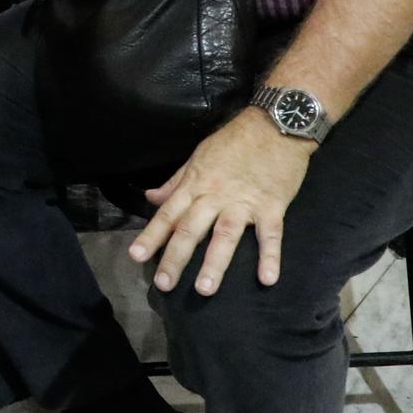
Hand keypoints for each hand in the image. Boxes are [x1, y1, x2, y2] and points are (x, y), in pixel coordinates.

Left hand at [128, 111, 313, 294]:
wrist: (276, 123)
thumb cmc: (235, 140)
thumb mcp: (199, 156)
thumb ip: (176, 181)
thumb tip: (151, 198)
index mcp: (196, 184)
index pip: (168, 214)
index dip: (151, 236)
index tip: (136, 256)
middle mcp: (215, 196)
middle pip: (190, 230)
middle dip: (175, 257)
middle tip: (163, 285)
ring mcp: (243, 202)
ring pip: (225, 235)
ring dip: (215, 263)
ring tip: (205, 289)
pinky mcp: (272, 205)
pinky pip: (270, 234)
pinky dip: (270, 256)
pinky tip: (267, 279)